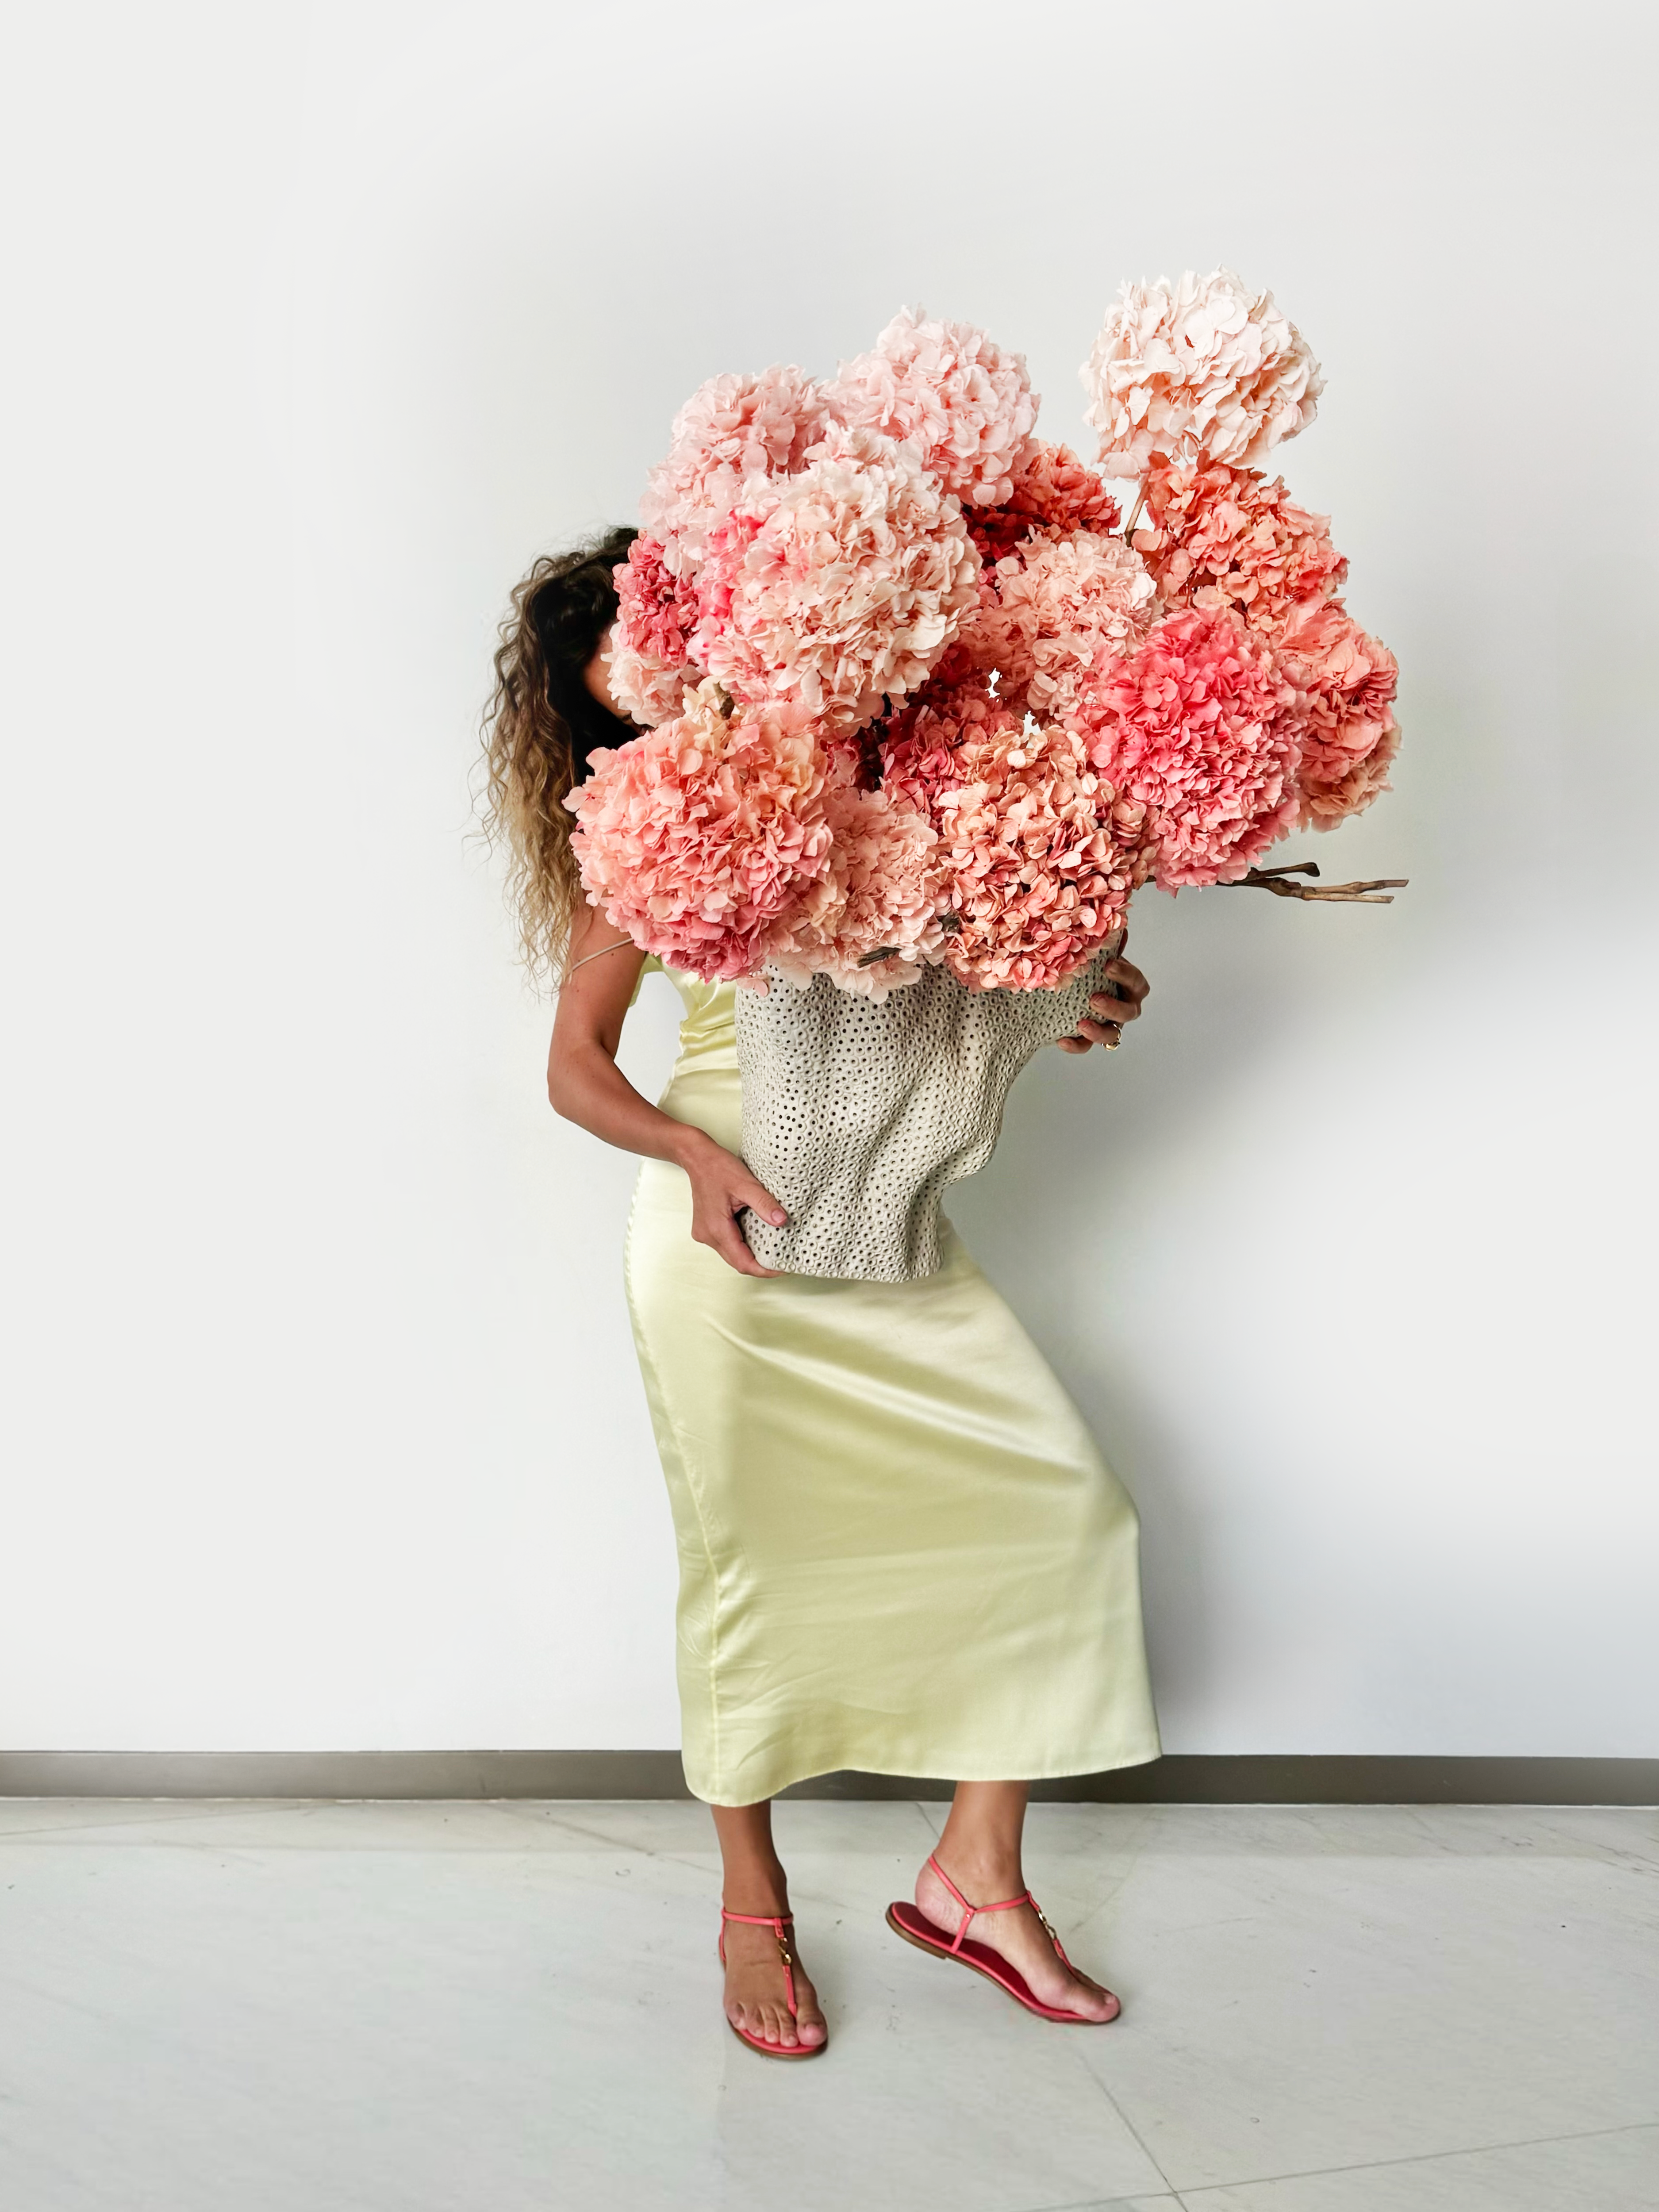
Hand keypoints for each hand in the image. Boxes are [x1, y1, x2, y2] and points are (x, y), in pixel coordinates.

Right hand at [679, 1132, 789, 1276]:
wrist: (697, 1157)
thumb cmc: (718, 1167)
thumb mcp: (746, 1183)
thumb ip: (764, 1203)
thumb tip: (781, 1221)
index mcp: (716, 1228)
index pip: (742, 1262)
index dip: (764, 1270)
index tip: (782, 1268)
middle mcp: (707, 1235)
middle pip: (737, 1262)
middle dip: (760, 1265)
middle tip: (782, 1261)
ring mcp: (705, 1232)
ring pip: (732, 1254)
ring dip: (751, 1255)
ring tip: (773, 1250)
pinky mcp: (707, 1228)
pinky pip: (727, 1244)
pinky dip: (743, 1245)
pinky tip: (758, 1238)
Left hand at [1056, 950, 1148, 1053]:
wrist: (1075, 988)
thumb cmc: (1094, 970)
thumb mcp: (1099, 956)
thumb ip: (1107, 945)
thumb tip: (1115, 925)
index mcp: (1130, 986)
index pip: (1136, 982)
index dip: (1125, 975)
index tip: (1108, 965)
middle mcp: (1124, 1007)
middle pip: (1128, 1012)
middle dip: (1113, 1007)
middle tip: (1094, 999)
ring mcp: (1109, 1024)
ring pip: (1112, 1035)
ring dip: (1098, 1031)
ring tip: (1082, 1024)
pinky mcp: (1091, 1038)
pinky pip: (1086, 1046)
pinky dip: (1076, 1045)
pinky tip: (1062, 1040)